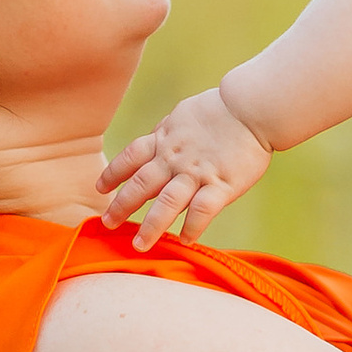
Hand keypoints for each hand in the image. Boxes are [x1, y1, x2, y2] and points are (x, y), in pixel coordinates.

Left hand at [97, 85, 272, 249]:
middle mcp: (175, 159)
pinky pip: (202, 211)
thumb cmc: (222, 109)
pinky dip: (192, 227)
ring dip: (151, 226)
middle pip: (141, 185)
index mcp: (165, 140)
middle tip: (107, 223)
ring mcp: (197, 173)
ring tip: (139, 244)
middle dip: (121, 206)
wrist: (251, 107)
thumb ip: (168, 133)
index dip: (113, 173)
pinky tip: (185, 240)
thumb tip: (156, 140)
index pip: (131, 157)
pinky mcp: (221, 184)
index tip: (100, 188)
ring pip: (167, 203)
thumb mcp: (183, 116)